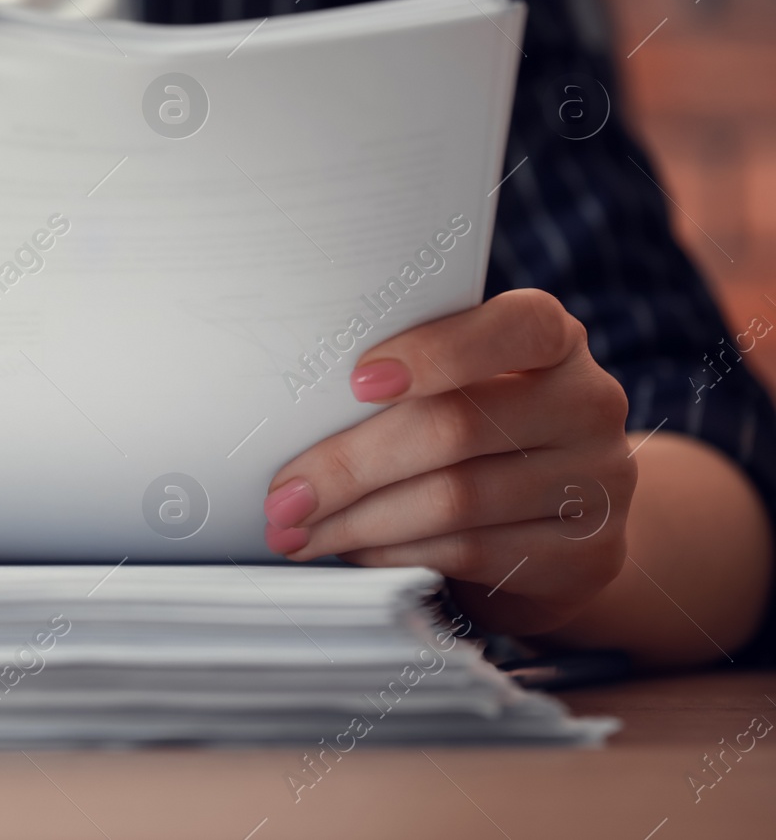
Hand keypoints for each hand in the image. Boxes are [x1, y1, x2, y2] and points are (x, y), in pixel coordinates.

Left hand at [261, 289, 636, 634]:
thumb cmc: (481, 435)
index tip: (357, 380)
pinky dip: (395, 554)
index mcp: (553, 338)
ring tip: (298, 531)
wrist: (564, 521)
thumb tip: (293, 415)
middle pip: (456, 427)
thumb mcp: (459, 388)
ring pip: (455, 500)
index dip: (435, 353)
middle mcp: (588, 403)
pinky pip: (470, 552)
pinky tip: (354, 550)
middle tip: (284, 495)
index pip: (514, 327)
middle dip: (350, 466)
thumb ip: (406, 381)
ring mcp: (598, 483)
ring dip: (358, 521)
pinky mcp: (585, 557)